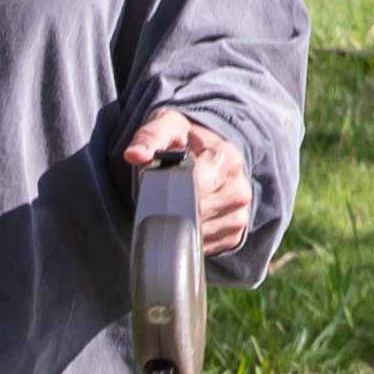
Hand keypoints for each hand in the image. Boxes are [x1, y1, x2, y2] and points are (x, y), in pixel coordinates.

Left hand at [124, 107, 251, 260]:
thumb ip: (150, 137)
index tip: (155, 186)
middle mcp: (239, 189)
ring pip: (200, 234)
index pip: (194, 188)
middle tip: (161, 197)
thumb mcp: (167, 126)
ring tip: (175, 206)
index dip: (168, 191)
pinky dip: (191, 238)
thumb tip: (134, 155)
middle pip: (194, 215)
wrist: (208, 152)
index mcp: (226, 160)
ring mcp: (239, 214)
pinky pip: (207, 247)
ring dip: (180, 225)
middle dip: (171, 209)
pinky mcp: (235, 234)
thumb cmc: (185, 140)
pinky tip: (185, 220)